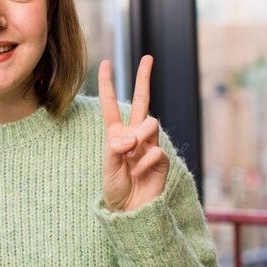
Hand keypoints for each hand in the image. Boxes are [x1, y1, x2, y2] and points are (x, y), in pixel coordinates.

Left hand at [98, 55, 169, 211]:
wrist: (130, 210)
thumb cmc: (115, 187)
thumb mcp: (108, 166)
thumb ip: (116, 148)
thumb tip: (132, 137)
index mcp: (115, 133)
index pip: (111, 104)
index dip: (107, 84)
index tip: (105, 63)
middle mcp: (133, 134)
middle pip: (141, 100)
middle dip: (144, 77)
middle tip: (148, 56)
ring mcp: (149, 144)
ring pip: (150, 122)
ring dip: (139, 137)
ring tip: (131, 156)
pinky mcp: (161, 157)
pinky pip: (155, 149)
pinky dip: (144, 162)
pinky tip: (139, 174)